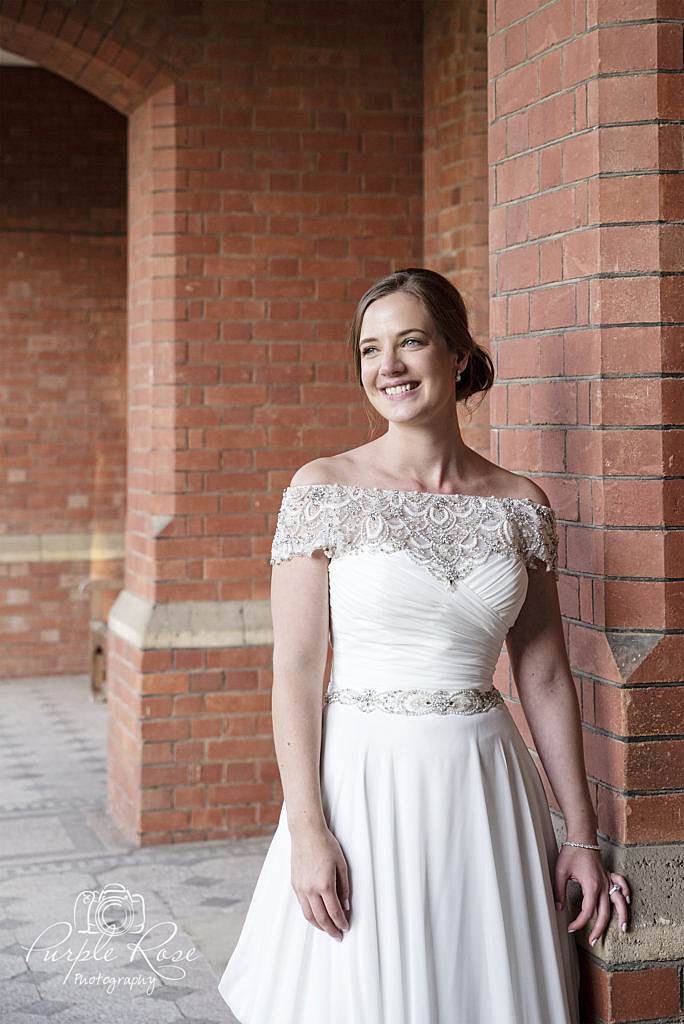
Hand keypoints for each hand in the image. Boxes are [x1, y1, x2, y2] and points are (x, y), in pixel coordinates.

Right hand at [290, 825, 350, 941]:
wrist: (306, 833)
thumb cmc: (326, 845)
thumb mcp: (342, 864)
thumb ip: (344, 887)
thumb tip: (346, 905)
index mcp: (325, 884)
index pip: (334, 912)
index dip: (341, 923)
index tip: (346, 928)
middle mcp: (311, 889)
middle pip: (321, 918)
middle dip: (330, 930)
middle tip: (338, 936)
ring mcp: (301, 887)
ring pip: (309, 915)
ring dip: (318, 926)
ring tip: (327, 930)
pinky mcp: (295, 884)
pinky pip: (302, 905)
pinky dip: (310, 915)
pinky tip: (316, 916)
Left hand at [554, 845, 630, 946]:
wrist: (581, 836)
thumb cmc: (571, 852)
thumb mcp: (560, 872)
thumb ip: (559, 891)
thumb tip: (558, 908)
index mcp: (591, 886)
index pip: (587, 911)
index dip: (579, 922)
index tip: (571, 927)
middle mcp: (603, 885)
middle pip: (604, 913)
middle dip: (599, 929)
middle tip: (593, 941)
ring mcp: (608, 880)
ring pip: (619, 902)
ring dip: (622, 916)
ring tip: (622, 929)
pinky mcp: (609, 875)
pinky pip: (622, 885)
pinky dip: (626, 893)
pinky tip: (627, 901)